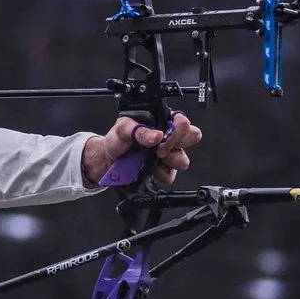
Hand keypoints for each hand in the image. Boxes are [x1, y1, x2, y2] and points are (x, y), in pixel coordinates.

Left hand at [82, 112, 200, 188]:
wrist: (107, 160)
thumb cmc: (117, 140)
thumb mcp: (123, 129)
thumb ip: (140, 130)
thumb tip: (157, 135)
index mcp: (162, 122)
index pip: (183, 121)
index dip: (178, 129)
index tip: (161, 138)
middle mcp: (169, 138)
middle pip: (192, 137)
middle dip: (176, 144)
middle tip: (159, 150)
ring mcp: (168, 156)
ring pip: (183, 160)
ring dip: (168, 161)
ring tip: (153, 160)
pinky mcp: (164, 172)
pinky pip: (170, 176)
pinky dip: (159, 175)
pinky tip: (150, 170)